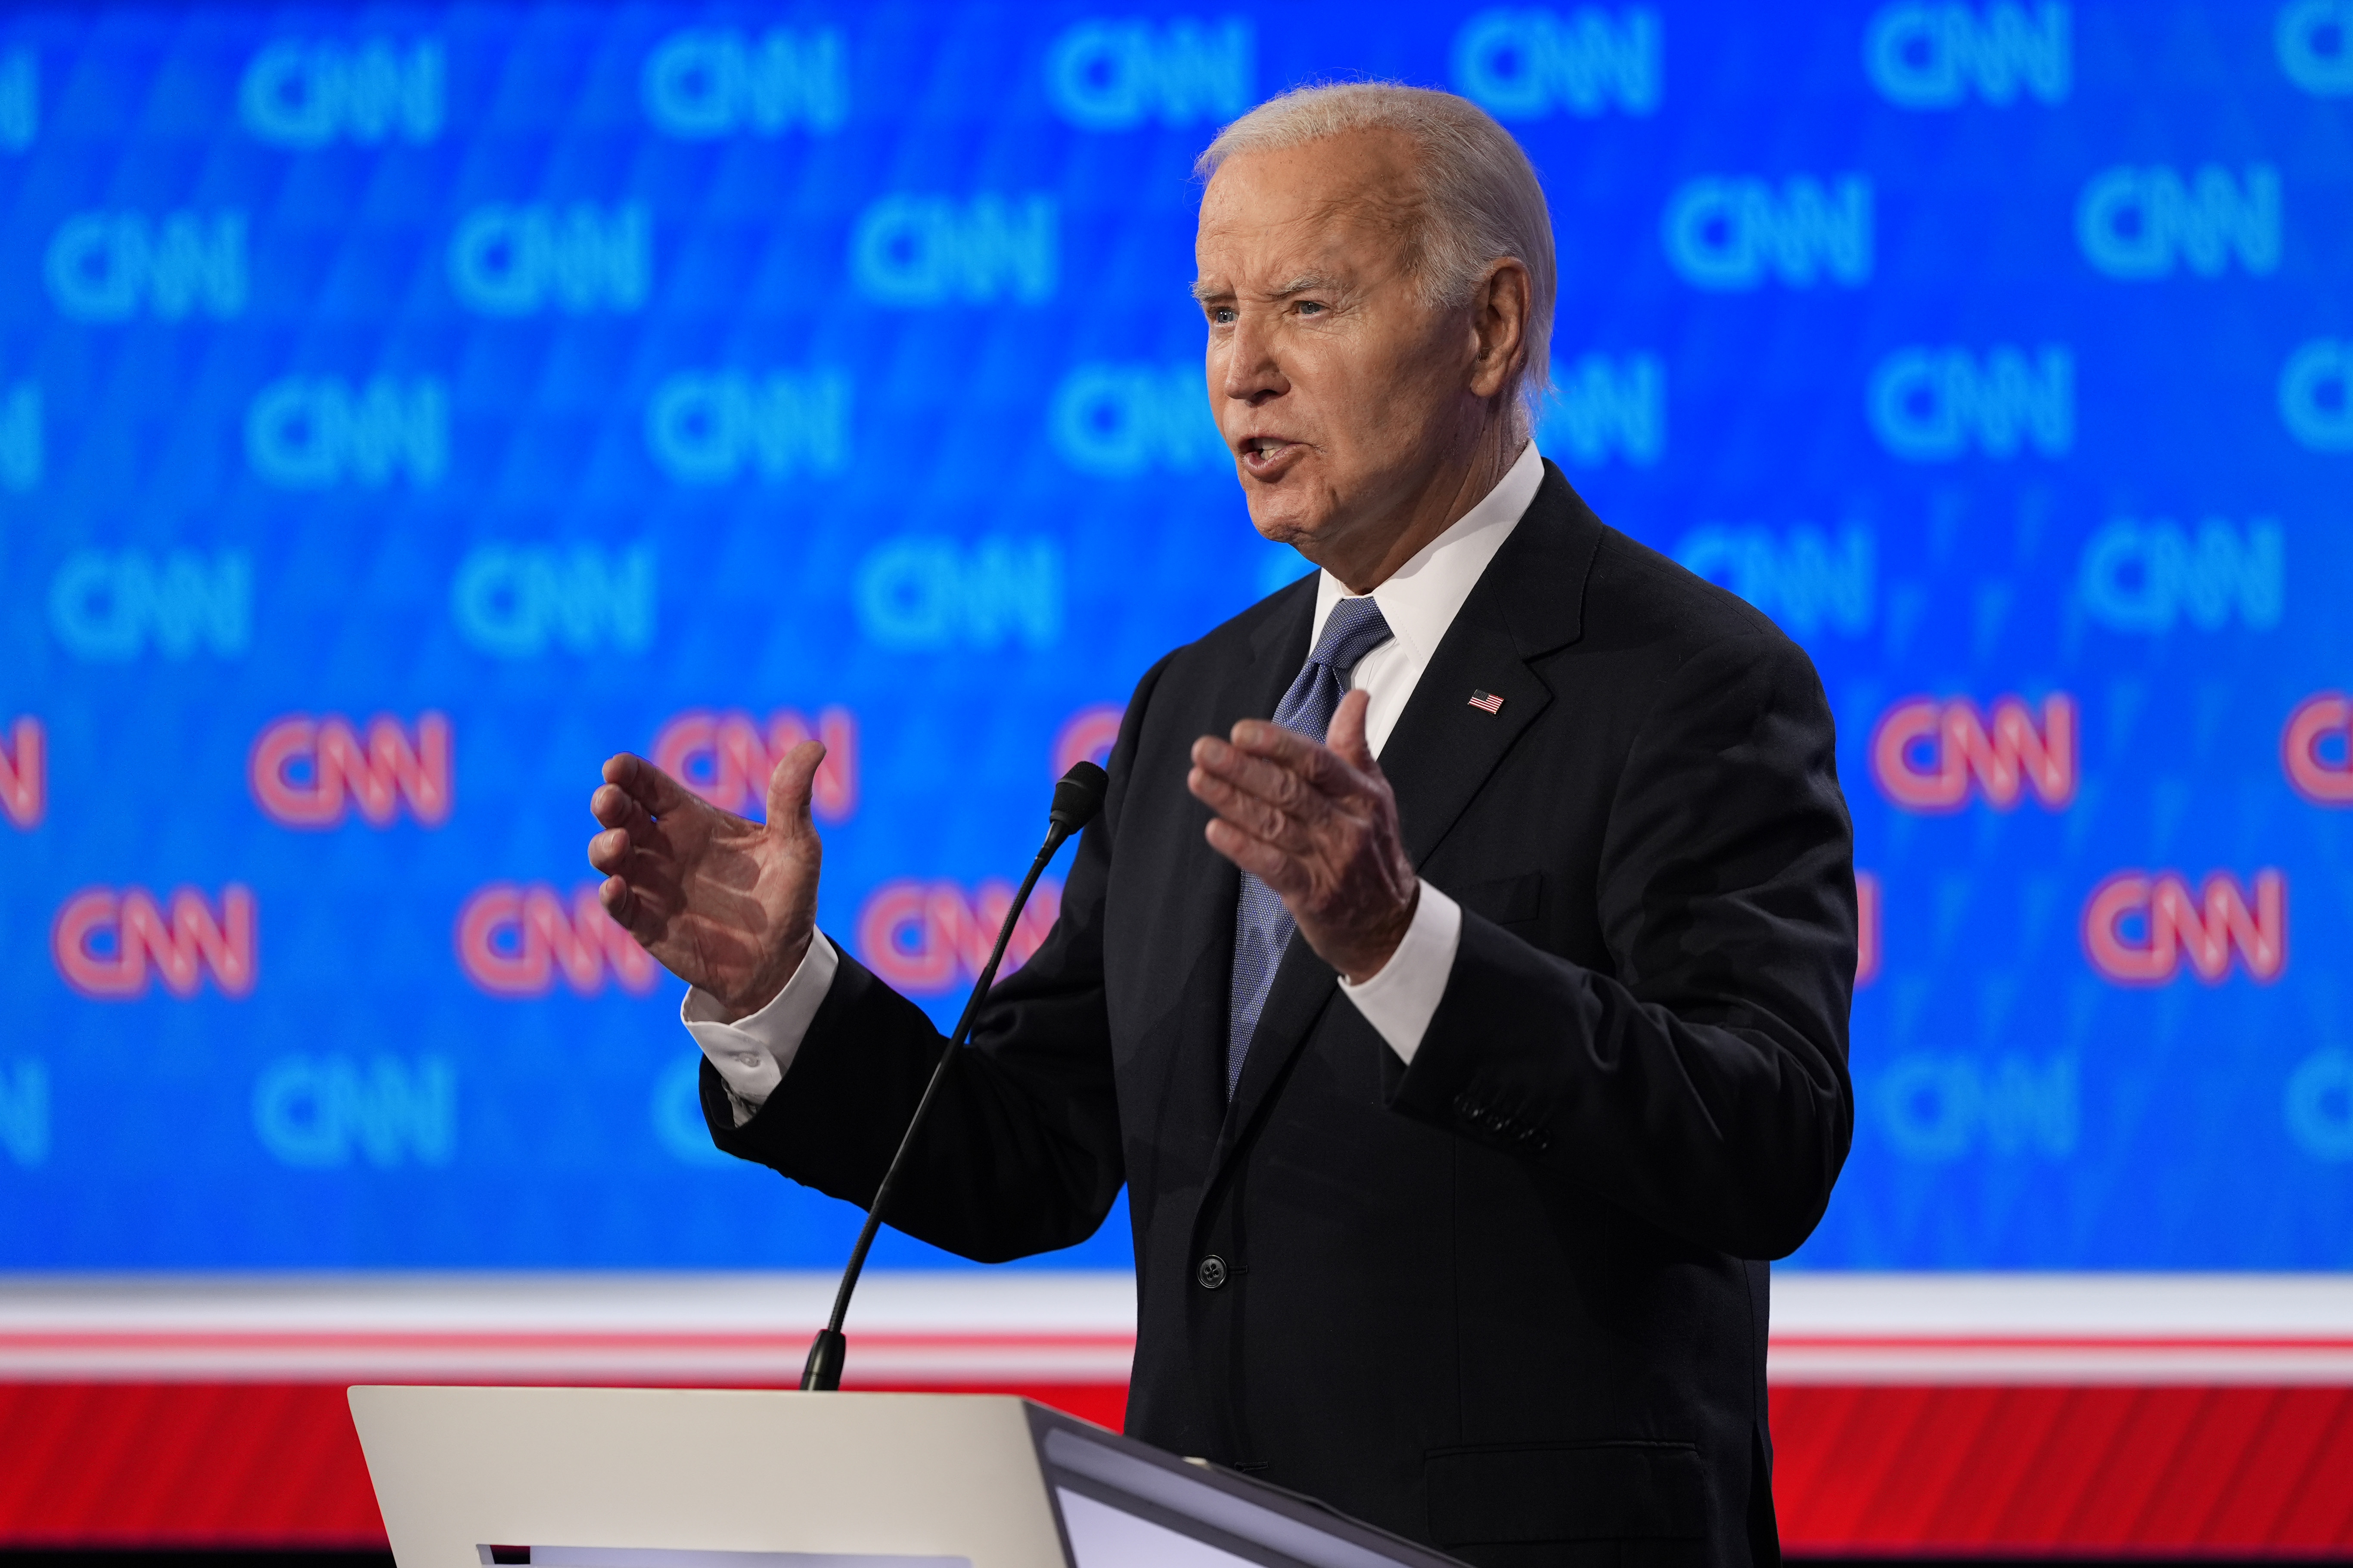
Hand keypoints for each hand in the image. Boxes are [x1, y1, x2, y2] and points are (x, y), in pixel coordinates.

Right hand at [586, 744, 824, 1021]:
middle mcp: (665, 847)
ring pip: (610, 857)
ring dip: (605, 847)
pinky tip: (615, 888)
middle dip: (609, 803)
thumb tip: (815, 746)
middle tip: (609, 800)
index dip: (629, 772)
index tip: (616, 766)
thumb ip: (793, 798)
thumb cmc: (788, 895)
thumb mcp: (797, 845)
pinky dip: (611, 896)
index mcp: (693, 819)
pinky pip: (620, 907)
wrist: (782, 960)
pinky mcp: (648, 924)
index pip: (650, 786)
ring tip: (619, 844)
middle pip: (621, 814)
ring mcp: (652, 885)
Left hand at [1187, 689, 1417, 983]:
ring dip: (1232, 801)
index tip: (1242, 731)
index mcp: (1361, 795)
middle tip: (1204, 749)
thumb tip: (1357, 698)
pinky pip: (1274, 867)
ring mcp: (1330, 861)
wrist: (1389, 924)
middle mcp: (1347, 825)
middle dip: (1242, 768)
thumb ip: (1355, 746)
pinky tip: (1216, 830)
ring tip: (1199, 779)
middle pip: (1289, 790)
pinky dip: (1244, 848)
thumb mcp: (1374, 795)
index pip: (1317, 761)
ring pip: (1275, 825)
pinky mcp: (1313, 895)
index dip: (1278, 744)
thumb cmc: (1374, 851)